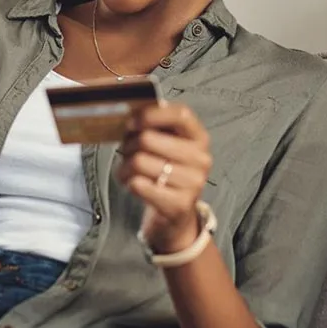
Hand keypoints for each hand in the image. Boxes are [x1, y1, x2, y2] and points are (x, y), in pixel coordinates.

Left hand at [116, 102, 211, 255]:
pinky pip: (139, 184)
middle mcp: (201, 159)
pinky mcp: (179, 204)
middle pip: (149, 139)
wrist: (176, 215)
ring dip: (125, 166)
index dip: (151, 114)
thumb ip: (155, 126)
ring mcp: (193, 183)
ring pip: (139, 162)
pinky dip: (129, 183)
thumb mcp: (167, 146)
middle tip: (127, 152)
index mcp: (199, 138)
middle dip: (129, 145)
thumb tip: (132, 111)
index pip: (181, 114)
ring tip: (128, 170)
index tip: (132, 122)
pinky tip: (133, 184)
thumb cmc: (166, 173)